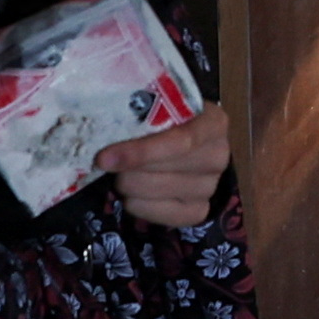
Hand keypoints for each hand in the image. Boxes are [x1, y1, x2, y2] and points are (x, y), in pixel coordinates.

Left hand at [103, 104, 231, 232]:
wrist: (177, 138)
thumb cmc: (161, 115)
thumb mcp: (155, 103)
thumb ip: (136, 108)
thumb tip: (101, 124)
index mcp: (213, 122)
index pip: (179, 142)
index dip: (140, 152)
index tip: (104, 158)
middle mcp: (218, 155)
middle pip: (162, 170)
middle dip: (126, 168)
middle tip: (107, 162)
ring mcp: (210, 186)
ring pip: (155, 193)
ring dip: (128, 186)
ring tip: (123, 173)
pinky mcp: (199, 210)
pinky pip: (160, 215)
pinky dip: (138, 205)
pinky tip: (133, 194)